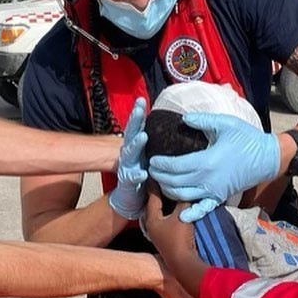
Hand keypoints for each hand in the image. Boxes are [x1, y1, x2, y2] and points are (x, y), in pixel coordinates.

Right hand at [108, 97, 147, 219]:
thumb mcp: (148, 155)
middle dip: (134, 121)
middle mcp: (129, 154)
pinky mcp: (127, 182)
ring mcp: (127, 167)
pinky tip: (142, 173)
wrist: (129, 197)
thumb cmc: (142, 173)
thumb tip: (171, 126)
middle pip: (130, 134)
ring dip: (136, 144)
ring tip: (143, 136)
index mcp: (135, 146)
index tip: (141, 100)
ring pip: (130, 154)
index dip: (137, 113)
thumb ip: (155, 142)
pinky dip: (137, 175)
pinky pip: (132, 178)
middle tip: (139, 110)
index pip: (136, 126)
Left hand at [144, 186, 207, 297]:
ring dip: (168, 205)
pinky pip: (169, 221)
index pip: (152, 198)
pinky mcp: (168, 240)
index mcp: (152, 219)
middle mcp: (153, 226)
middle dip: (161, 195)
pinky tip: (180, 210)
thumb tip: (185, 190)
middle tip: (166, 182)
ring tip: (174, 193)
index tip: (156, 174)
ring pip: (163, 214)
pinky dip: (173, 214)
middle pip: (156, 206)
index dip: (155, 186)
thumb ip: (182, 201)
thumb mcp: (182, 215)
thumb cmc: (179, 238)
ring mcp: (160, 234)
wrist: (184, 264)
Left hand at [148, 112, 279, 222]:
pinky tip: (181, 215)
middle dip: (159, 177)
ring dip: (168, 191)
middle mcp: (207, 180)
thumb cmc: (246, 138)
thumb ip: (202, 120)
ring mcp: (213, 191)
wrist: (267, 158)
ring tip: (160, 182)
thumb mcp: (225, 123)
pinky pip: (202, 209)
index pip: (175, 166)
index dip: (160, 164)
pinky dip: (191, 213)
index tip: (152, 159)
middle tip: (151, 170)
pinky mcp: (220, 197)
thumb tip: (183, 119)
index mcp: (206, 161)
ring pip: (183, 196)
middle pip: (175, 182)